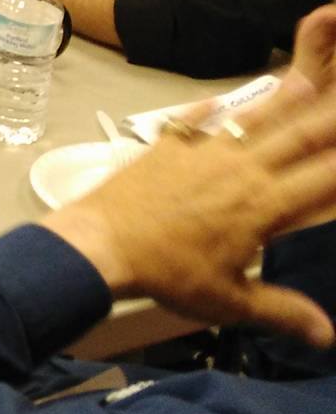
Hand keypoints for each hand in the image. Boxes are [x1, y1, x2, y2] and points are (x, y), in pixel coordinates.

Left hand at [44, 7, 335, 346]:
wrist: (101, 243)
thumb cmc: (168, 274)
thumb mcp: (230, 301)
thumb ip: (283, 311)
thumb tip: (329, 336)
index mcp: (264, 205)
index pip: (324, 179)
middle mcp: (240, 168)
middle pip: (297, 135)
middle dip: (329, 116)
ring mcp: (202, 151)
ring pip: (251, 118)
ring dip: (280, 98)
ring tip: (305, 77)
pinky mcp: (167, 145)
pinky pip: (193, 119)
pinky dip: (209, 108)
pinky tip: (216, 98)